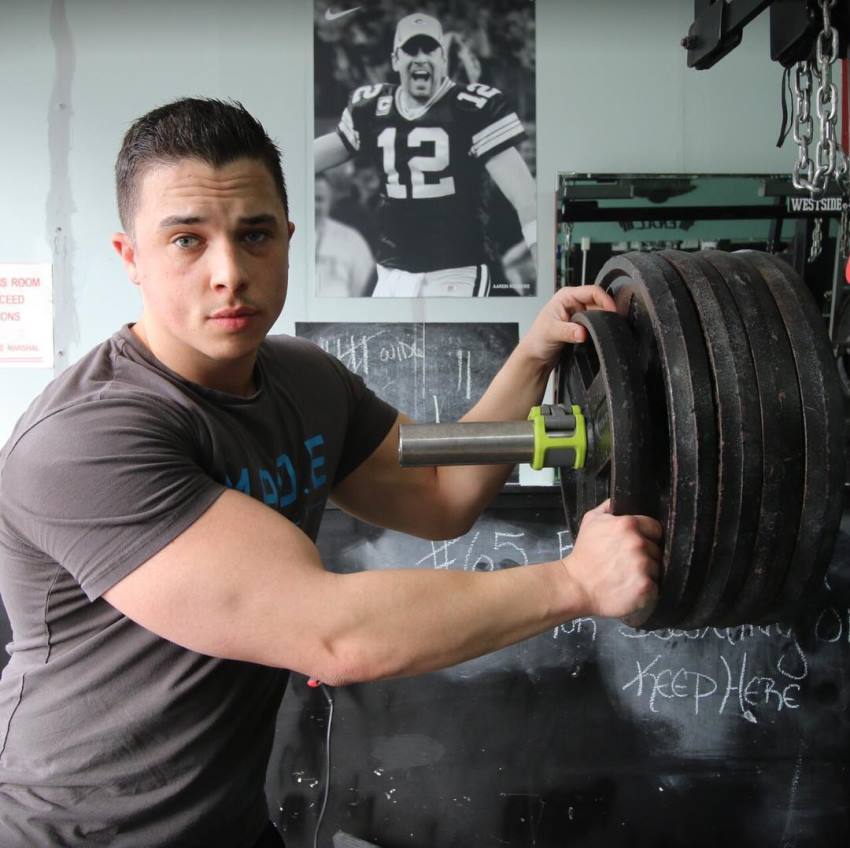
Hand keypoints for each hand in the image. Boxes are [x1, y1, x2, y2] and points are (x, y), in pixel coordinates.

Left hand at [517, 285, 615, 370]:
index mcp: (566, 296)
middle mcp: (574, 303)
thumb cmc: (537, 340)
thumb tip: (582, 332)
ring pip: (600, 314)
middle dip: (606, 312)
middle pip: (599, 302)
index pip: (592, 291)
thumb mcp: (551, 333)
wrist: (536, 356)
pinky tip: (600, 335)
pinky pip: (597, 324)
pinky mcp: (582, 325)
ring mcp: (579, 314)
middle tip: (611, 323)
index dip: (605, 300)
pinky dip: (600, 329)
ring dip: (603, 322)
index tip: (612, 312)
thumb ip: (568, 331)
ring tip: (604, 331)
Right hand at [561, 499, 661, 625]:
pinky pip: (656, 587)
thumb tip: (621, 500)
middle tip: (628, 562)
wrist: (576, 586)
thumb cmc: (583, 555)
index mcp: (628, 524)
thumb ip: (608, 507)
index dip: (648, 536)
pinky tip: (631, 588)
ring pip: (657, 568)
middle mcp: (638, 543)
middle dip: (646, 555)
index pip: (655, 528)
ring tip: (628, 577)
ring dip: (646, 573)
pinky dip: (647, 590)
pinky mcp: (645, 587)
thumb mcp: (590, 521)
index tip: (637, 544)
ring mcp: (643, 566)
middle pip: (656, 549)